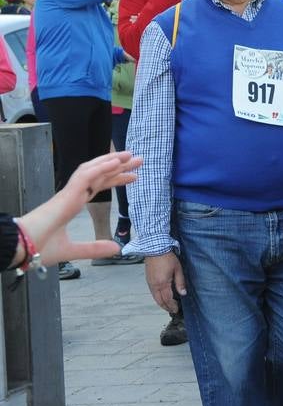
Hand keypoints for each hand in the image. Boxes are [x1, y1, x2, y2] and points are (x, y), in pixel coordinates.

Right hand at [17, 151, 139, 263]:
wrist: (20, 249)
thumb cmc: (37, 248)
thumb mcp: (73, 250)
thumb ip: (94, 248)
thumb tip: (116, 248)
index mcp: (71, 205)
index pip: (97, 186)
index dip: (114, 179)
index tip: (133, 176)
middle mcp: (70, 196)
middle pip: (98, 175)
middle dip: (119, 166)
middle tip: (139, 159)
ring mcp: (67, 194)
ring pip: (91, 171)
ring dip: (111, 161)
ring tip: (130, 155)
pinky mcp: (64, 196)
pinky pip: (84, 177)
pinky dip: (100, 168)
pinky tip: (115, 162)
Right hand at [145, 252, 186, 313]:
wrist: (155, 249)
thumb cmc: (167, 258)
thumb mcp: (178, 269)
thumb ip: (180, 282)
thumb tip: (183, 293)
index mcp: (162, 283)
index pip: (167, 299)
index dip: (172, 306)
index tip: (176, 309)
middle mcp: (154, 285)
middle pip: (159, 301)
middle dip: (166, 307)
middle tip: (172, 310)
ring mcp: (150, 283)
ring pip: (155, 298)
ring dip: (161, 303)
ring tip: (168, 306)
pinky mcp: (148, 280)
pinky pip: (152, 293)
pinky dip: (157, 298)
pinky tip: (162, 297)